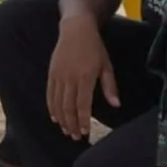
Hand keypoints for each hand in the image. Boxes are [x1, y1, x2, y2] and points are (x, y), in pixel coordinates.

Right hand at [47, 17, 116, 139]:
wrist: (76, 29)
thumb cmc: (95, 48)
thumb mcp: (106, 65)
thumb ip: (110, 87)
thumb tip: (116, 105)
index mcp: (85, 76)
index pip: (82, 104)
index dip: (83, 120)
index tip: (86, 132)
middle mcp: (70, 78)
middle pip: (68, 107)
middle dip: (72, 124)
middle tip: (76, 137)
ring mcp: (59, 76)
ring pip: (58, 103)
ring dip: (62, 119)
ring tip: (66, 130)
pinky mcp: (51, 73)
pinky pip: (50, 94)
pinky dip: (52, 107)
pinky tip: (55, 117)